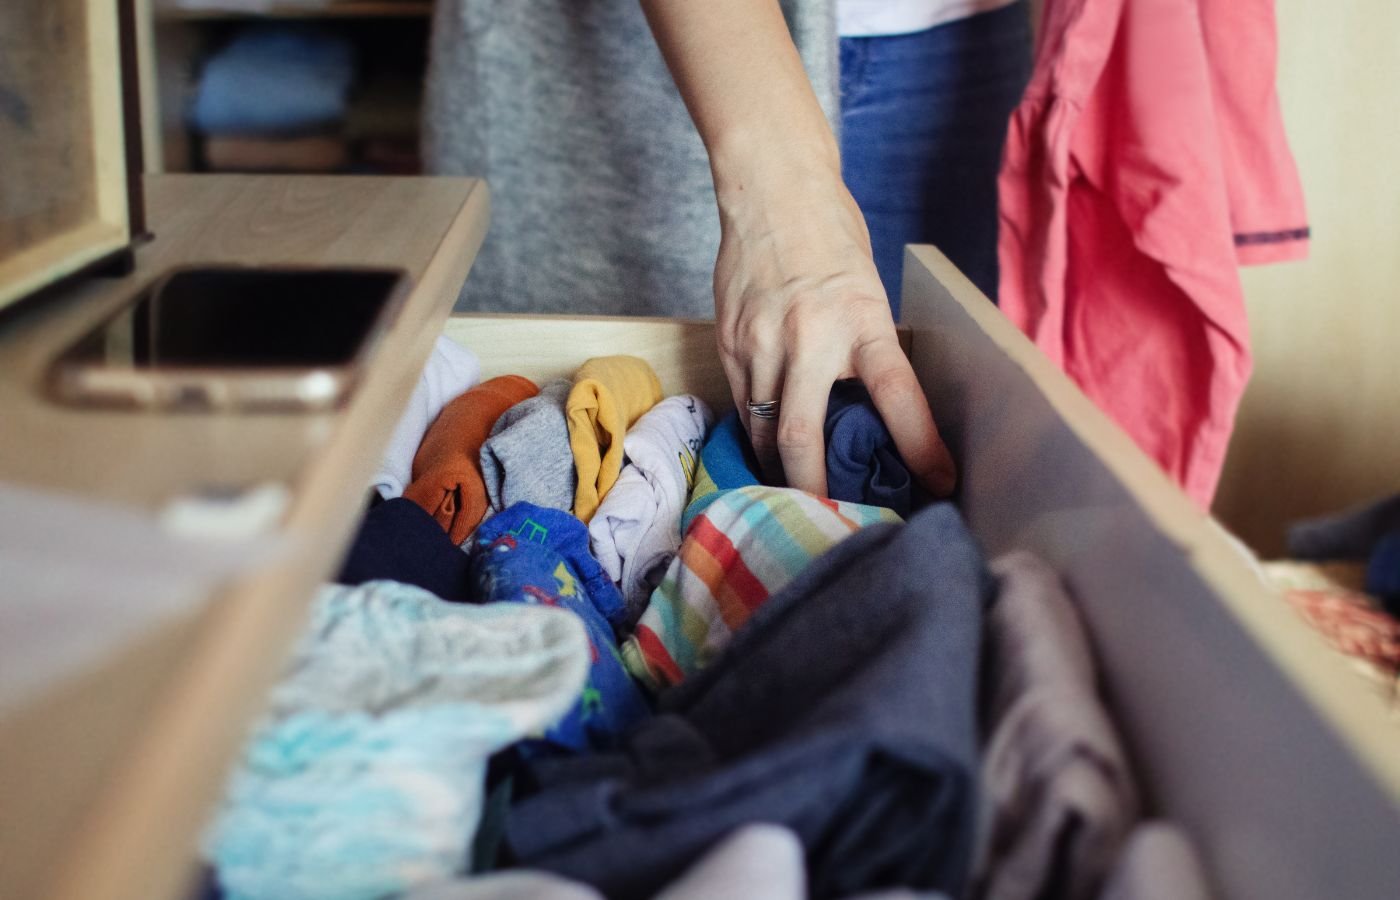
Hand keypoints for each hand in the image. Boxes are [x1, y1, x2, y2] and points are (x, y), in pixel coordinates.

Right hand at [712, 161, 957, 497]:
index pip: (897, 395)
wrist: (771, 189)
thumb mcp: (867, 291)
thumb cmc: (831, 237)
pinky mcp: (728, 342)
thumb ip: (864, 348)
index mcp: (860, 320)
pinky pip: (742, 404)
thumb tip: (865, 411)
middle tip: (833, 518)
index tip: (940, 485)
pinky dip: (757, 432)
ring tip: (798, 492)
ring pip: (763, 428)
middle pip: (801, 434)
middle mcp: (808, 336)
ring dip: (780, 467)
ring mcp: (759, 341)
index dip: (920, 447)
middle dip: (814, 487)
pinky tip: (769, 448)